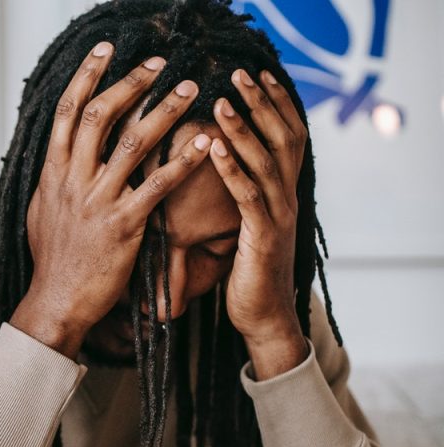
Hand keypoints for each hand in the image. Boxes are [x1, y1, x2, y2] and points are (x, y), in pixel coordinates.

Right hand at [11, 43, 213, 357]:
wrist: (56, 301)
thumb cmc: (53, 259)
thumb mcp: (42, 211)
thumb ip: (53, 179)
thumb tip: (57, 155)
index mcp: (52, 173)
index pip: (67, 112)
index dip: (86, 76)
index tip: (105, 51)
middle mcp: (72, 180)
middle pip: (99, 116)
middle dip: (130, 83)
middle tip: (159, 63)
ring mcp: (98, 201)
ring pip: (133, 144)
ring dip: (164, 110)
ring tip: (190, 88)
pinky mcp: (123, 225)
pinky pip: (158, 185)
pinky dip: (183, 160)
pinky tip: (206, 142)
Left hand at [209, 69, 308, 374]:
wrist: (263, 319)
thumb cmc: (248, 274)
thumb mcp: (245, 229)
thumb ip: (242, 199)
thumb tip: (222, 171)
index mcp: (283, 193)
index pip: (286, 137)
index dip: (275, 105)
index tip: (257, 76)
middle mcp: (286, 199)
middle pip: (281, 138)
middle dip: (260, 104)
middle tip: (241, 74)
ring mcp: (277, 217)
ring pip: (265, 162)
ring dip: (243, 129)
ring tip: (224, 102)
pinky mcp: (262, 238)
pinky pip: (248, 197)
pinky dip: (232, 169)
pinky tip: (214, 148)